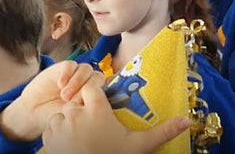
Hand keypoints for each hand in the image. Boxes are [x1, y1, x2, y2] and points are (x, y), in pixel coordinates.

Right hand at [0, 62, 103, 142]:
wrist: (33, 113)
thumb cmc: (54, 116)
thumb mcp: (72, 117)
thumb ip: (85, 108)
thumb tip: (96, 105)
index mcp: (92, 95)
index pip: (103, 88)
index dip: (96, 96)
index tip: (85, 107)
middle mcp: (86, 83)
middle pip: (97, 77)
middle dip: (87, 89)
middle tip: (73, 102)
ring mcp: (74, 74)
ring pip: (86, 69)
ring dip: (77, 82)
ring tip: (65, 96)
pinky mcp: (61, 68)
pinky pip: (71, 65)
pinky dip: (67, 74)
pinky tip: (60, 84)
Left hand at [42, 85, 189, 153]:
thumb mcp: (138, 146)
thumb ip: (162, 132)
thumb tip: (187, 121)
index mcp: (97, 109)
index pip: (92, 87)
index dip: (95, 94)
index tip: (100, 104)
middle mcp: (75, 113)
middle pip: (77, 102)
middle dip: (82, 112)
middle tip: (93, 129)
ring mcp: (58, 125)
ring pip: (61, 115)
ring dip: (68, 124)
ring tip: (80, 139)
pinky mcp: (47, 139)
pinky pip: (49, 130)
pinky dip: (56, 135)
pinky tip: (67, 145)